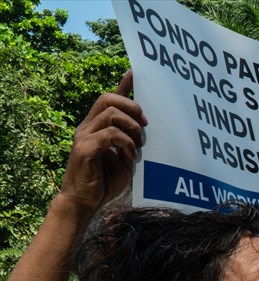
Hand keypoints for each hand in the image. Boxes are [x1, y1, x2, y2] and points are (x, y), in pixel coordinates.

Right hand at [59, 71, 146, 212]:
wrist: (84, 202)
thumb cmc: (104, 182)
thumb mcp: (124, 158)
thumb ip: (131, 142)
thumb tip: (146, 130)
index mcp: (97, 127)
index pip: (109, 99)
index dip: (123, 85)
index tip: (135, 72)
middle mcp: (88, 127)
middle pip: (108, 98)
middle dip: (132, 107)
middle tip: (144, 125)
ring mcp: (84, 136)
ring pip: (111, 114)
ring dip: (132, 128)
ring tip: (138, 146)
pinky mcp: (85, 148)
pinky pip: (110, 135)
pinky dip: (126, 143)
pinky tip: (130, 156)